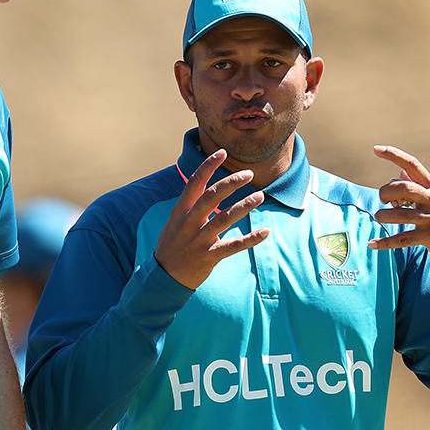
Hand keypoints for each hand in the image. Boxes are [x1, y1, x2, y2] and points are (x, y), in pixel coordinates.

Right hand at [154, 150, 268, 288]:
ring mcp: (199, 240)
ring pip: (225, 218)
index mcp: (180, 211)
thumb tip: (200, 186)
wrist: (164, 276)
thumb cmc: (171, 246)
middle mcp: (189, 223)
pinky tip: (265, 232)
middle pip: (212, 197)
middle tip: (249, 174)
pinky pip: (233, 246)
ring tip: (260, 196)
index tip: (222, 152)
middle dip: (231, 183)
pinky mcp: (209, 256)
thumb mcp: (173, 222)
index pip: (194, 183)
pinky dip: (251, 239)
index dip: (208, 166)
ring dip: (244, 206)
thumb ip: (187, 206)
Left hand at [368, 145, 429, 261]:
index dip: (394, 155)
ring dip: (384, 215)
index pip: (413, 165)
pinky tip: (372, 244)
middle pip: (405, 188)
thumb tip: (396, 175)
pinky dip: (386, 242)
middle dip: (387, 192)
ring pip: (402, 215)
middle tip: (383, 199)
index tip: (376, 149)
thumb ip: (416, 186)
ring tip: (379, 217)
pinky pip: (404, 239)